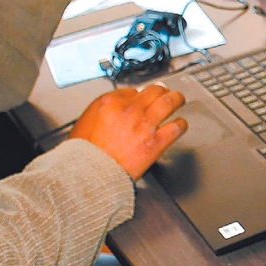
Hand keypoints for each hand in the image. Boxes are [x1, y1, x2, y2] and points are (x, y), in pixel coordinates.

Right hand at [69, 84, 187, 179]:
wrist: (88, 175)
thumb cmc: (84, 154)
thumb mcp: (85, 122)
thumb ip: (104, 111)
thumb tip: (118, 106)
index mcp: (110, 103)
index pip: (132, 91)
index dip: (139, 95)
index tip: (142, 99)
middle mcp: (129, 110)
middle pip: (154, 91)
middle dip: (161, 91)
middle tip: (166, 93)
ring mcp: (144, 125)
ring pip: (169, 102)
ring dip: (177, 99)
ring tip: (179, 100)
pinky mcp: (155, 143)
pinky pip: (176, 127)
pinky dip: (181, 124)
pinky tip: (180, 124)